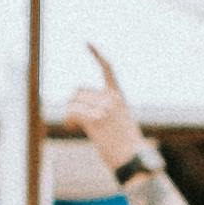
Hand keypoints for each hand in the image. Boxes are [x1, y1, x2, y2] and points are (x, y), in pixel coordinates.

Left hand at [63, 53, 147, 180]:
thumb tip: (78, 111)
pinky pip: (72, 113)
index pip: (107, 69)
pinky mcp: (96, 119)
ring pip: (73, 102)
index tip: (87, 42)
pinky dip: (68, 121)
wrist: (135, 162)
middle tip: (76, 122)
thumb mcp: (122, 123)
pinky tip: (73, 129)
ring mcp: (104, 108)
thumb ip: (105, 111)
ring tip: (77, 127)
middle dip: (75, 105)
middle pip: (79, 91)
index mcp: (119, 97)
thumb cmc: (128, 148)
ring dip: (70, 114)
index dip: (97, 54)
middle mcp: (112, 99)